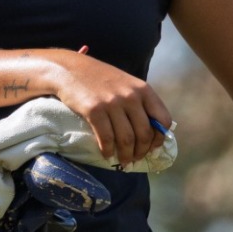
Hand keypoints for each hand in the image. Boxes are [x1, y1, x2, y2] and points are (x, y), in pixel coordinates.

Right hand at [49, 46, 172, 166]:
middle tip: (136, 159)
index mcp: (143, 89)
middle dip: (142, 152)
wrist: (70, 69)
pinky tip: (107, 155)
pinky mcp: (94, 110)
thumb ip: (140, 102)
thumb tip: (151, 132)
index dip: (159, 138)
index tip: (152, 148)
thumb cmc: (100, 78)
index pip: (163, 120)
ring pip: (126, 139)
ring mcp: (112, 103)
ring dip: (126, 156)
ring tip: (123, 162)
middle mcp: (131, 96)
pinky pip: (106, 138)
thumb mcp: (126, 84)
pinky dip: (108, 151)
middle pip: (144, 133)